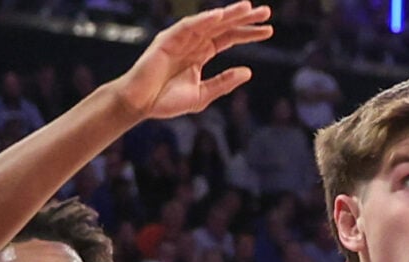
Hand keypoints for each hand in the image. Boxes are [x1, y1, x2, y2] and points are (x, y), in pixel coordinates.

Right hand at [113, 2, 269, 120]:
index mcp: (201, 54)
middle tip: (266, 12)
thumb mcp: (202, 95)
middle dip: (244, 19)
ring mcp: (180, 39)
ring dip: (228, 14)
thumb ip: (223, 83)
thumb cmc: (166, 101)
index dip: (248, 33)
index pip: (229, 38)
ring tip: (248, 7)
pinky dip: (203, 20)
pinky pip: (188, 26)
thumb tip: (248, 72)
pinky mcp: (167, 39)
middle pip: (223, 27)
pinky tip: (220, 16)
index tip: (268, 30)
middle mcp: (193, 42)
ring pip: (209, 22)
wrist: (140, 104)